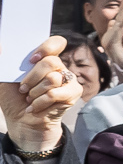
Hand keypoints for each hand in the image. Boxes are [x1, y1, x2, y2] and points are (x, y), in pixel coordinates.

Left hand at [1, 38, 77, 155]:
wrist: (21, 120)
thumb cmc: (13, 98)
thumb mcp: (3, 78)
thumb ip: (3, 61)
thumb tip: (0, 46)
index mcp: (44, 59)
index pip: (56, 42)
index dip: (46, 48)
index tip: (31, 60)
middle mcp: (59, 67)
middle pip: (51, 62)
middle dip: (32, 78)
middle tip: (23, 89)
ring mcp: (68, 79)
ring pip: (53, 79)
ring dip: (35, 93)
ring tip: (29, 99)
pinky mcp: (73, 93)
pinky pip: (55, 94)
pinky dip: (40, 102)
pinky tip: (35, 107)